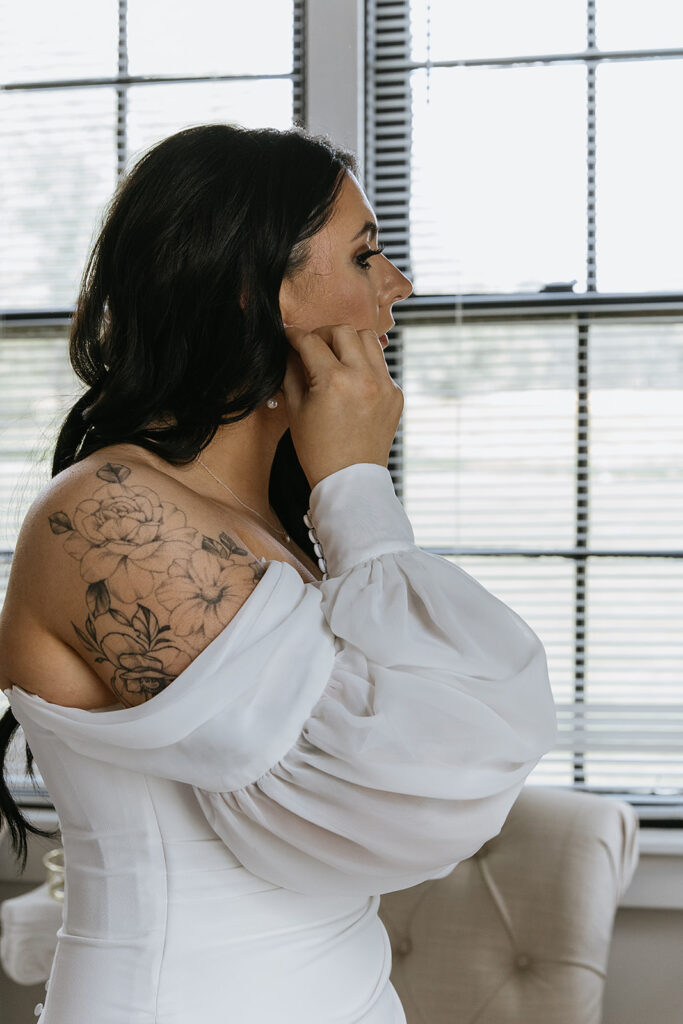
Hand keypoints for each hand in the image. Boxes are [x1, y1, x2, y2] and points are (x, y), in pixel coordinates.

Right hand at [281, 324, 403, 488]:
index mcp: (334, 381)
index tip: (289, 335)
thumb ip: (292, 372)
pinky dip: (365, 365)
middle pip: (343, 331)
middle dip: (324, 334)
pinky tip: (352, 382)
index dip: (295, 335)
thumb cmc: (318, 450)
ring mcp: (385, 385)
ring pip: (369, 340)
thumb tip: (291, 349)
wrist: (350, 480)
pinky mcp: (396, 395)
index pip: (311, 341)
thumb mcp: (296, 410)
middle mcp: (363, 377)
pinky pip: (380, 365)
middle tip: (313, 346)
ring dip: (349, 342)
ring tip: (336, 358)